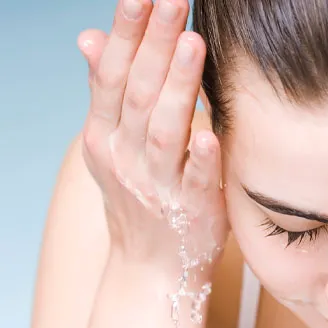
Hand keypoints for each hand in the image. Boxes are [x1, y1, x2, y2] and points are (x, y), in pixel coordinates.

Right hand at [77, 0, 227, 275]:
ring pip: (163, 131)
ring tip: (193, 44)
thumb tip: (90, 38)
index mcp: (104, 136)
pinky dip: (201, 158)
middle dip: (154, 43)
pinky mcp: (190, 212)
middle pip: (137, 93)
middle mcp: (124, 158)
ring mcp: (156, 187)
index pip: (111, 75)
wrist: (152, 268)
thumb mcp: (113, 146)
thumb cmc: (140, 197)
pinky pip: (195, 182)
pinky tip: (210, 131)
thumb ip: (109, 94)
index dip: (126, 33)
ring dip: (177, 87)